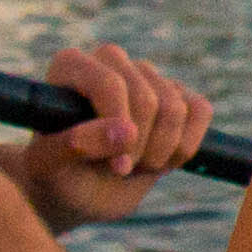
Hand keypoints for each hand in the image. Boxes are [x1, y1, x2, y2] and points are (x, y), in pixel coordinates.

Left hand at [17, 41, 212, 231]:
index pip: (110, 84)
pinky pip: (201, 111)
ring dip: (161, 152)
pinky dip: (186, 145)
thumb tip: (126, 132)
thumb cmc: (56, 174)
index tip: (117, 167)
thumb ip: (77, 145)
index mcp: (71, 66)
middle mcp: (110, 61)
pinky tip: (160, 158)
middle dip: (140, 147)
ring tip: (135, 165)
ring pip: (176, 107)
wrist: (79, 190)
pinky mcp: (176, 93)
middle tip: (120, 170)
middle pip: (148, 99)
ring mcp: (146, 75)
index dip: (119, 125)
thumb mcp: (50, 166)